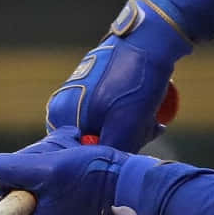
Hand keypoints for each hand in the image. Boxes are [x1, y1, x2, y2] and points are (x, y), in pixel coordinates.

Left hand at [0, 129, 138, 214]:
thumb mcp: (44, 170)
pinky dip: (59, 154)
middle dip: (34, 160)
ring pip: (34, 170)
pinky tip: (75, 147)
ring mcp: (55, 207)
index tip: (36, 169)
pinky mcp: (67, 192)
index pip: (1, 196)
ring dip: (48, 152)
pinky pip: (51, 168)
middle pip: (17, 180)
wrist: (131, 179)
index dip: (12, 176)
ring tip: (70, 147)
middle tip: (55, 154)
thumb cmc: (91, 177)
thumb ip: (7, 170)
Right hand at [46, 0, 190, 150]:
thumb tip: (106, 177)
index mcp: (60, 115)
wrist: (151, 37)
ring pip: (109, 129)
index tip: (132, 146)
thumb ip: (111, 151)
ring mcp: (81, 95)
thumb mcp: (125, 122)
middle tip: (147, 130)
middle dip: (123, 142)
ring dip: (132, 131)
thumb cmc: (135, 79)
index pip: (80, 156)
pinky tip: (151, 112)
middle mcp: (64, 105)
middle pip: (95, 142)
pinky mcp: (98, 87)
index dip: (108, 156)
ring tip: (152, 119)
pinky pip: (114, 114)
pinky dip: (132, 117)